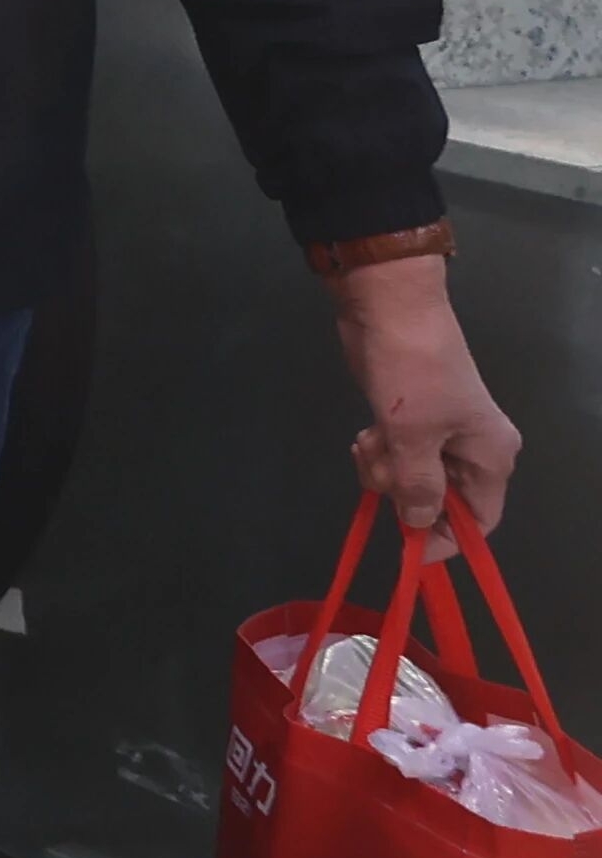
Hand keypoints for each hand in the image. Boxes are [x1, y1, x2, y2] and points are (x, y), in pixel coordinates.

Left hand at [331, 256, 520, 532]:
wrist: (389, 309)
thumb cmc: (412, 371)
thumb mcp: (414, 436)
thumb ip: (418, 486)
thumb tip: (420, 523)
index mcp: (491, 456)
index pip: (480, 521)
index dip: (446, 539)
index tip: (407, 548)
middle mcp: (472, 450)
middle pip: (439, 502)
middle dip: (403, 493)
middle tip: (382, 464)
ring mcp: (439, 435)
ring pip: (409, 481)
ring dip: (384, 470)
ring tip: (373, 439)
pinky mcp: (408, 421)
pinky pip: (394, 458)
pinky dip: (377, 453)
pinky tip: (367, 432)